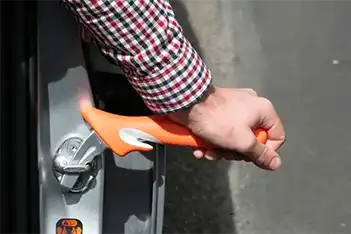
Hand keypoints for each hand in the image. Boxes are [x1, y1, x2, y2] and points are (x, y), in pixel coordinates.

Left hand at [168, 86, 285, 170]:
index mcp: (263, 110)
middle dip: (236, 152)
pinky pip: (222, 130)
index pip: (277, 136)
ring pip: (235, 137)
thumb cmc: (218, 121)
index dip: (266, 151)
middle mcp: (251, 106)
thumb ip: (260, 154)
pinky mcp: (218, 110)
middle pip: (253, 139)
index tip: (251, 157)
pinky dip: (212, 141)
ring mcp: (234, 107)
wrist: (186, 102)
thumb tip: (276, 164)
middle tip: (224, 154)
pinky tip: (200, 149)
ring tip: (207, 152)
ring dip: (221, 150)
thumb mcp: (242, 142)